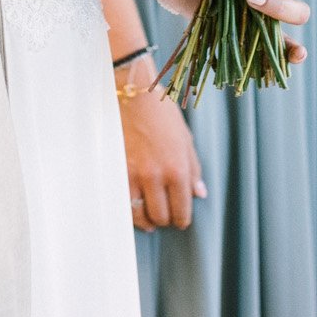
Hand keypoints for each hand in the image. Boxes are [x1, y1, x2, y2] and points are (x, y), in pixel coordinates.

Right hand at [121, 82, 205, 230]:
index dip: (182, 220)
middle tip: (165, 216)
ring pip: (141, 214)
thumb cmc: (162, 114)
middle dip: (165, 220)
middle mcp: (156, 176)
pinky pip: (124, 203)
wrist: (133, 95)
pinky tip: (134, 210)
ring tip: (150, 219)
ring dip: (147, 220)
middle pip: (161, 216)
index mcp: (178, 169)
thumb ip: (193, 170)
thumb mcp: (185, 140)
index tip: (180, 220)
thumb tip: (199, 193)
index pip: (182, 210)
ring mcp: (134, 174)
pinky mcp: (117, 170)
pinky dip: (130, 211)